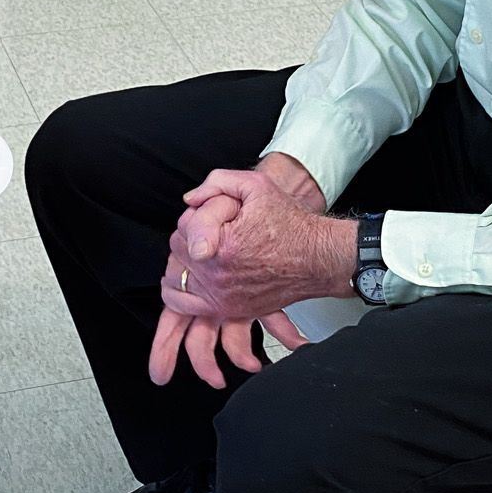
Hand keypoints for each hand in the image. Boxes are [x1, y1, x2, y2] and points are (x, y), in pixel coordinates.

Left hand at [147, 168, 354, 387]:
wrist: (317, 258)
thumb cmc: (291, 224)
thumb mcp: (256, 185)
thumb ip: (216, 183)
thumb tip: (190, 199)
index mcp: (223, 245)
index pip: (185, 224)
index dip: (202, 213)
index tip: (223, 214)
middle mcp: (219, 275)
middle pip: (178, 248)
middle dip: (193, 235)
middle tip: (220, 231)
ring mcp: (221, 296)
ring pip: (174, 274)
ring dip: (183, 261)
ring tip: (205, 252)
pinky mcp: (226, 309)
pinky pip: (180, 303)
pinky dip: (178, 289)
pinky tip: (190, 276)